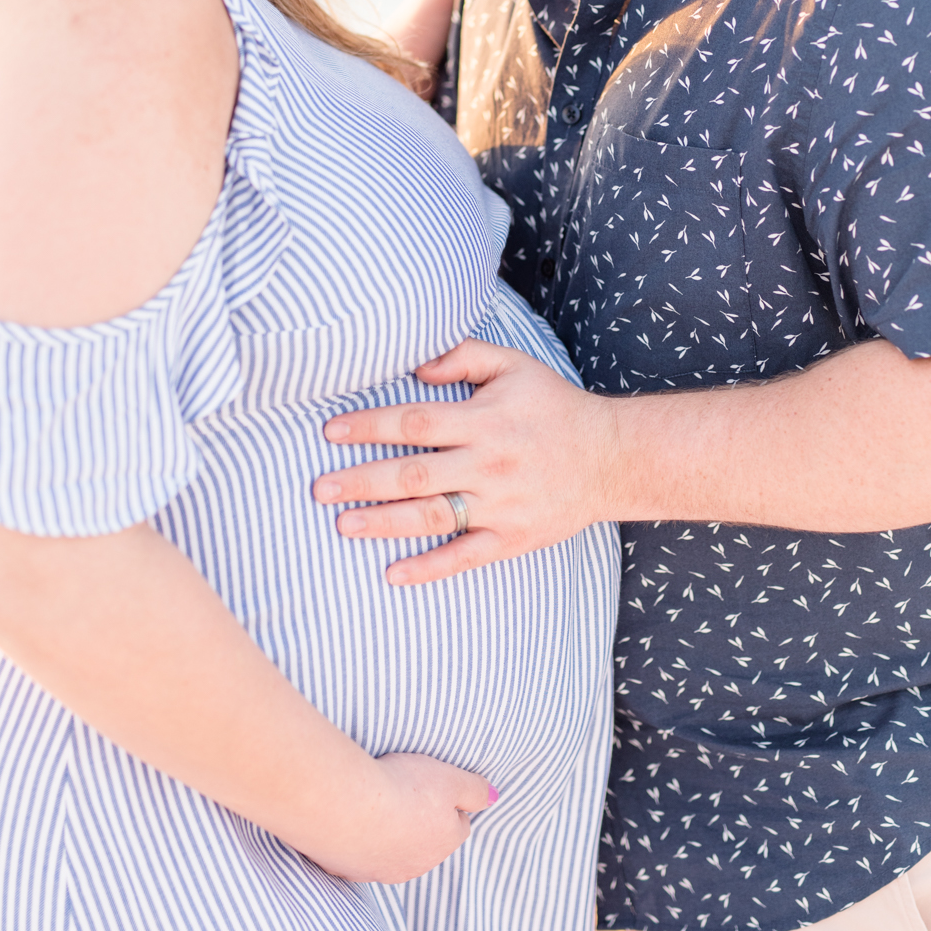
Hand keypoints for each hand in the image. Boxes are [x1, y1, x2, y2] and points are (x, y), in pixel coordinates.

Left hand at [314, 340, 619, 582]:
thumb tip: (416, 367)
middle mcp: (488, 464)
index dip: (369, 427)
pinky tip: (393, 574)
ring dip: (382, 523)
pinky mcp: (512, 538)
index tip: (330, 433)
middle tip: (319, 488)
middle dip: (361, 481)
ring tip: (342, 525)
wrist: (611, 458)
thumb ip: (464, 356)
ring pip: (431, 518)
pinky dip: (429, 569)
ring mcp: (499, 506)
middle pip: (413, 475)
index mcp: (485, 420)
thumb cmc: (554, 407)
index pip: (414, 422)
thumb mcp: (515, 366)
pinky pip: (465, 557)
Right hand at [337, 750, 497, 884]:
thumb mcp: (451, 778)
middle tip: (401, 791)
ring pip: (392, 852)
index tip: (428, 785)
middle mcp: (417, 866)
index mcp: (445, 843)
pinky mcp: (349, 872)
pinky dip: (358, 840)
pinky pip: (360, 856)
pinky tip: (350, 819)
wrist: (346, 806)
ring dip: (387, 833)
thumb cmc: (402, 788)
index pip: (458, 824)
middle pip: (425, 841)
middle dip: (417, 820)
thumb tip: (494, 797)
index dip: (445, 801)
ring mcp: (381, 872)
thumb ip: (476, 789)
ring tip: (373, 804)